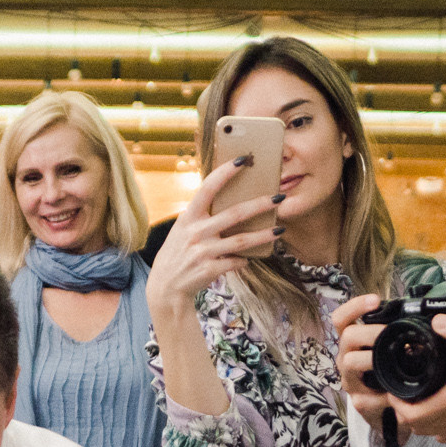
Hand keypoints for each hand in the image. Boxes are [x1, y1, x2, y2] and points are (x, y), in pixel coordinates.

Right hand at [145, 157, 282, 318]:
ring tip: (280, 230)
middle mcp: (196, 232)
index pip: (207, 188)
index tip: (242, 160)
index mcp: (188, 217)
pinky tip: (248, 258)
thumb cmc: (178, 253)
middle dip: (260, 204)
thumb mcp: (182, 230)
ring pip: (241, 241)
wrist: (165, 286)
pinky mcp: (209, 270)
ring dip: (263, 235)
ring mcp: (203, 252)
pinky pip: (235, 261)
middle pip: (234, 214)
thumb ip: (200, 216)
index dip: (225, 173)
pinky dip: (244, 260)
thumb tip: (228, 200)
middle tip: (279, 197)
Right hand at [331, 294, 392, 431]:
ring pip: (350, 361)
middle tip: (390, 333)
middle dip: (370, 332)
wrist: (387, 409)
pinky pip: (367, 395)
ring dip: (373, 358)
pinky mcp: (359, 401)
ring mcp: (350, 380)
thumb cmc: (390, 373)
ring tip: (392, 360)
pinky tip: (397, 392)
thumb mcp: (390, 352)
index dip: (355, 306)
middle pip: (348, 336)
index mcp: (353, 343)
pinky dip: (384, 393)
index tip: (375, 300)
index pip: (342, 319)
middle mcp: (346, 358)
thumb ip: (397, 335)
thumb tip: (424, 316)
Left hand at [370, 321, 445, 442]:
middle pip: (416, 424)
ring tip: (413, 393)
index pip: (414, 414)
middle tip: (399, 386)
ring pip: (429, 430)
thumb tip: (438, 321)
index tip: (394, 384)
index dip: (396, 402)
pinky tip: (436, 403)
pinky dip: (435, 422)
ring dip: (416, 415)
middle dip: (401, 408)